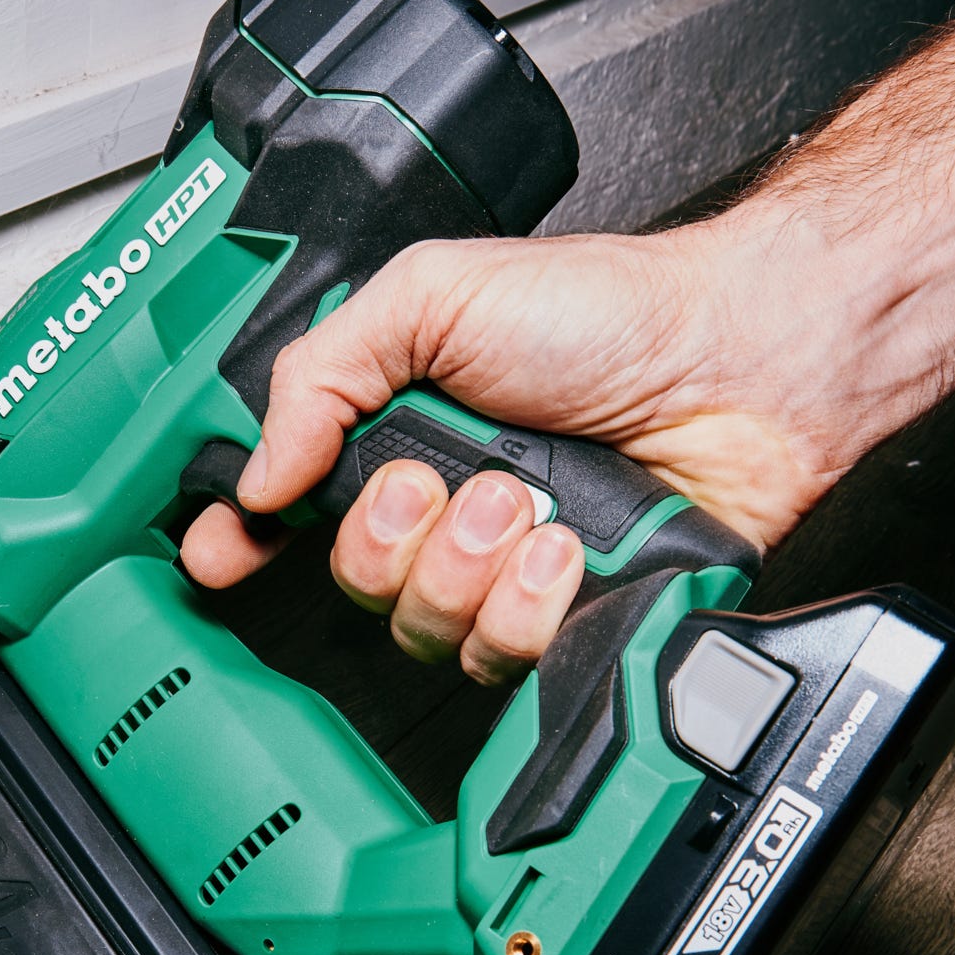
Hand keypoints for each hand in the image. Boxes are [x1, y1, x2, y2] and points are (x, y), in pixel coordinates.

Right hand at [179, 208, 932, 682]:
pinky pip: (500, 656)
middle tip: (443, 483)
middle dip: (388, 537)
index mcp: (396, 429)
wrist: (736, 362)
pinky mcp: (563, 614)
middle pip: (351, 580)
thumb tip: (256, 474)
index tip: (219, 554)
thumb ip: (323, 373)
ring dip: (466, 565)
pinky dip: (528, 602)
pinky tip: (563, 547)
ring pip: (421, 628)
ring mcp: (503, 567)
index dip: (242, 538)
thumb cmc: (605, 313)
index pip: (291, 503)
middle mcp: (444, 507)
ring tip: (524, 500)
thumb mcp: (432, 297)